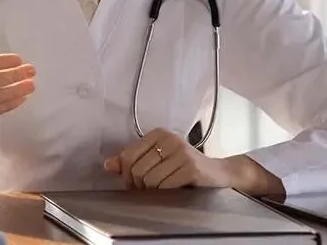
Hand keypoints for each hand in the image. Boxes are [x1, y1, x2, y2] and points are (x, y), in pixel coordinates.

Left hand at [103, 128, 232, 189]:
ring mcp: (181, 152)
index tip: (135, 182)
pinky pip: (164, 186)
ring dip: (152, 191)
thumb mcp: (158, 159)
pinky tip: (172, 191)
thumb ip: (133, 161)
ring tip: (162, 190)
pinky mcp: (191, 168)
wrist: (218, 173)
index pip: (128, 155)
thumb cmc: (185, 167)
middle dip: (139, 186)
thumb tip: (108, 165)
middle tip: (148, 190)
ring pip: (149, 180)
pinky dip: (165, 193)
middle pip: (137, 169)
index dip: (127, 174)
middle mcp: (170, 139)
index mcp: (158, 134)